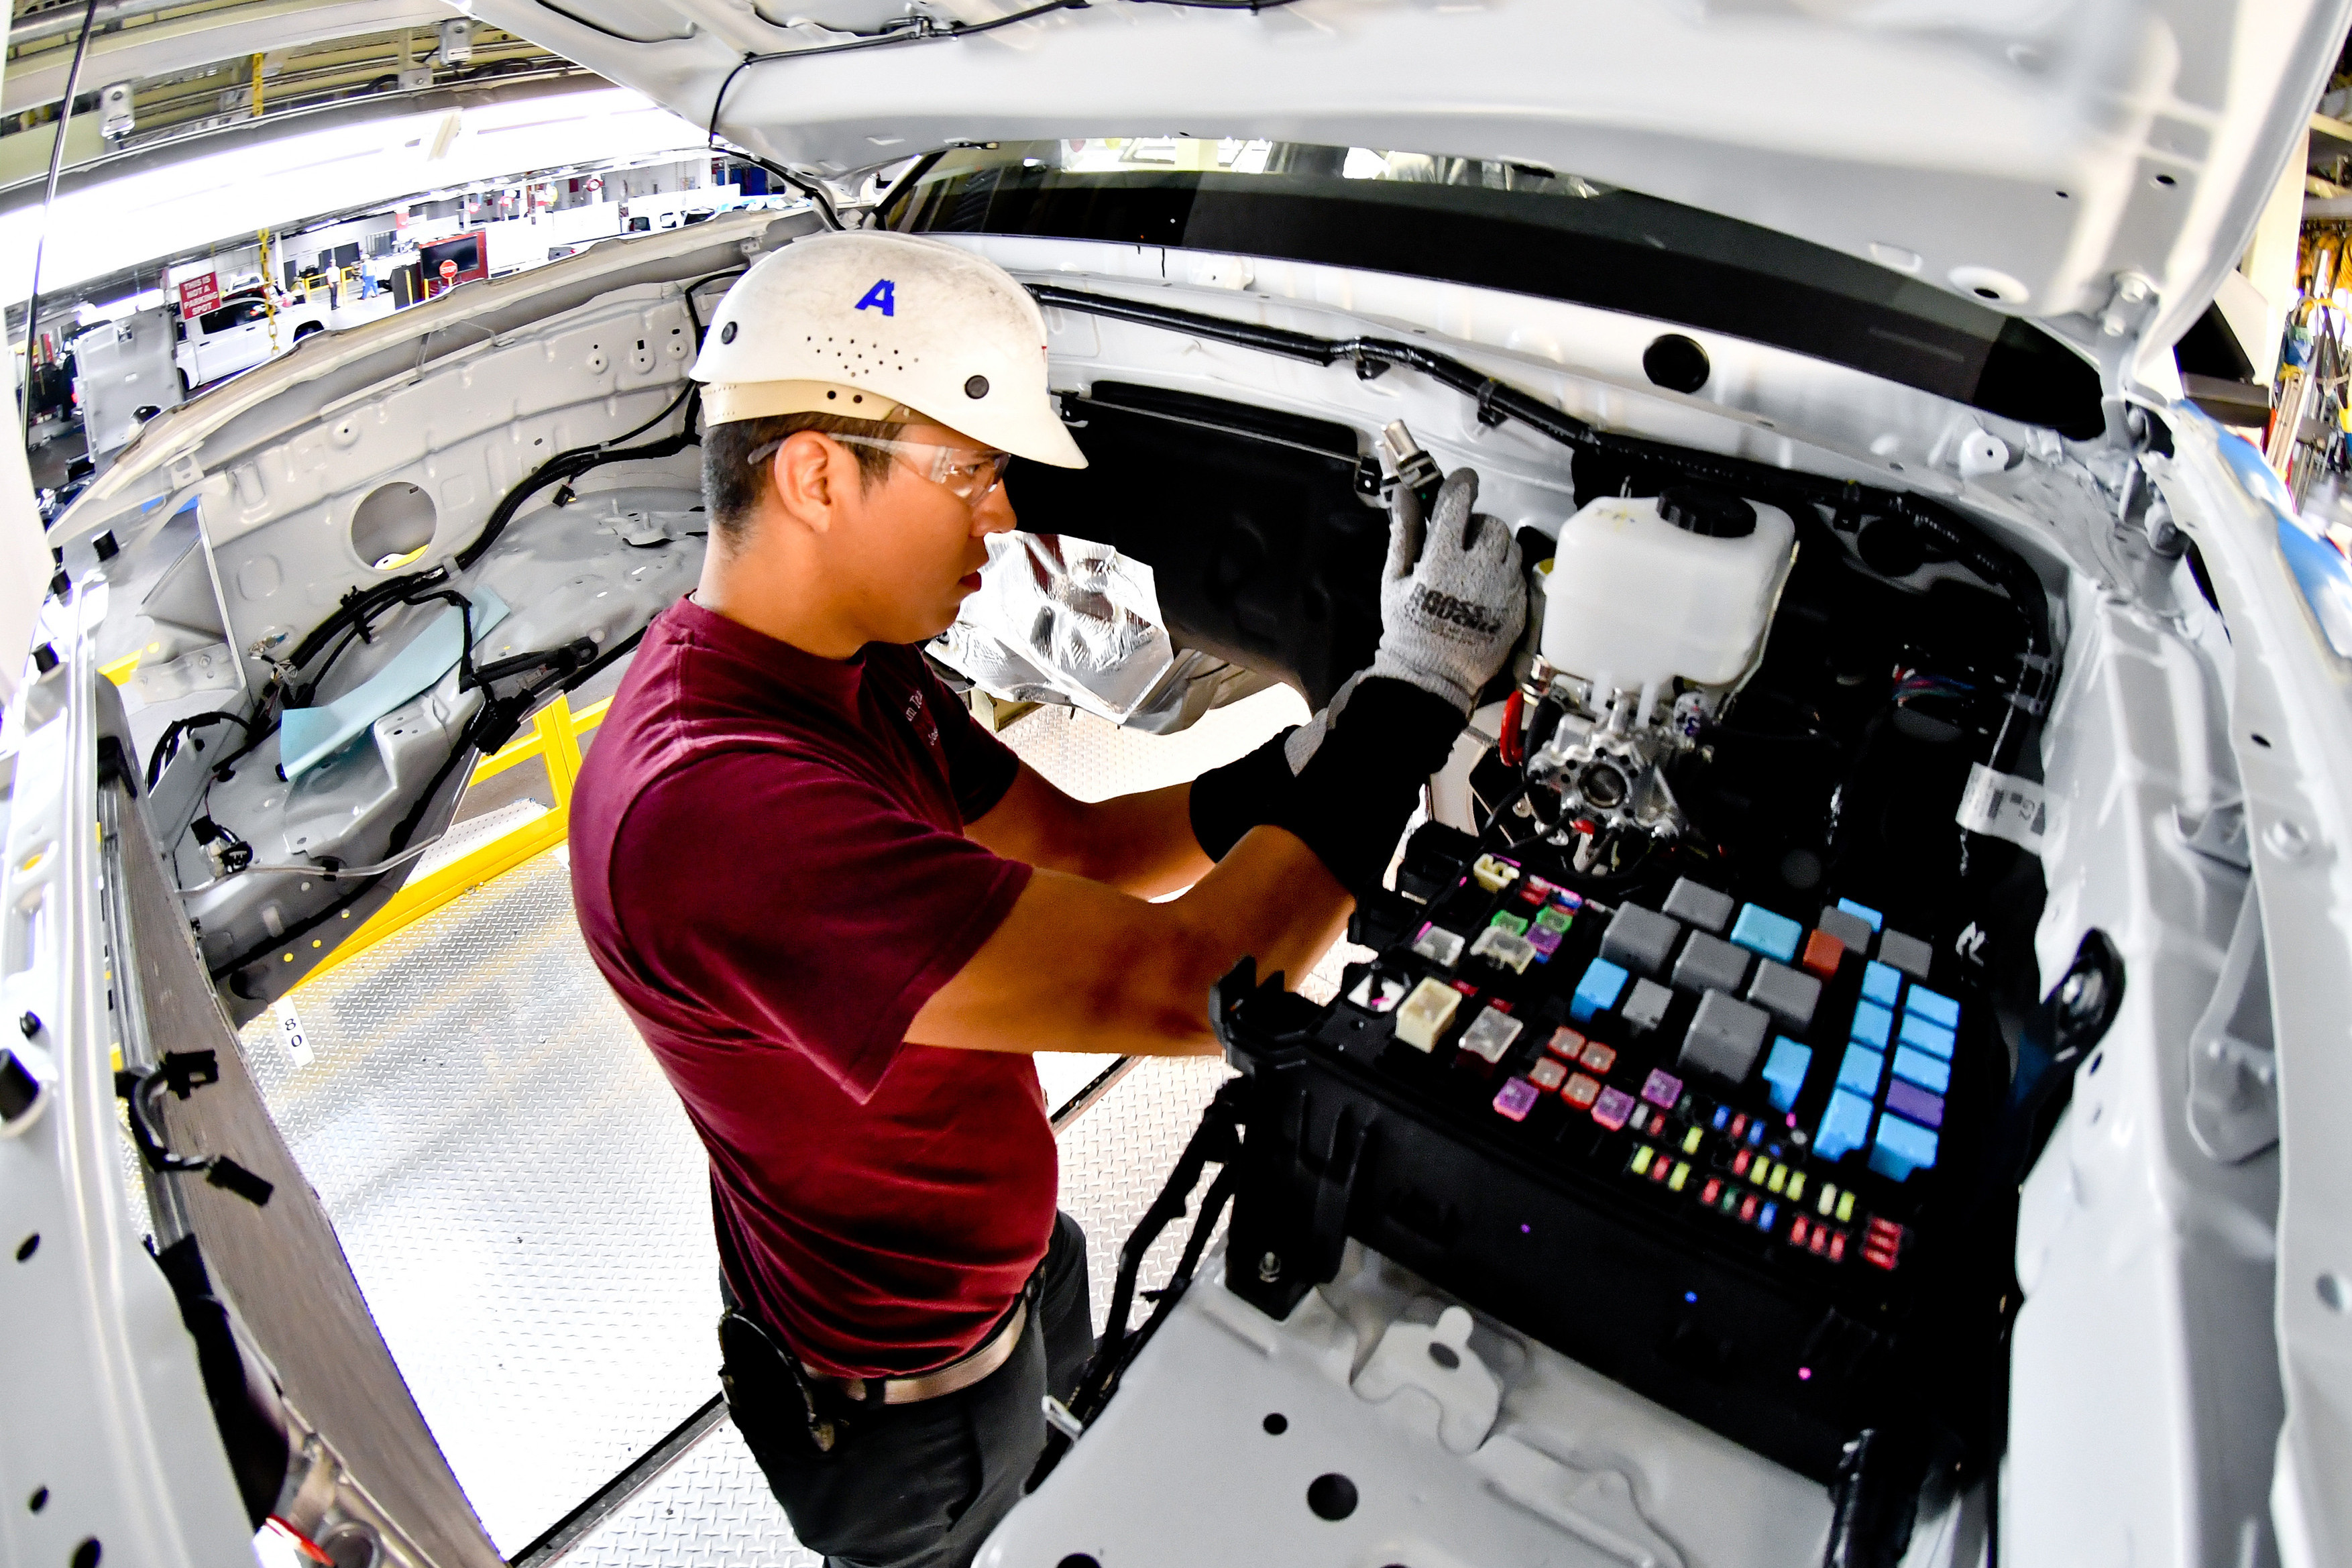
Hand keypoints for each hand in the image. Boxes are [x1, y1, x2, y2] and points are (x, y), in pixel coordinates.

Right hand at [1366, 468, 1524, 713]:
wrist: (1432, 676)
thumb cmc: (1408, 628)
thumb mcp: (1394, 579)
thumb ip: (1404, 532)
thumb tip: (1405, 493)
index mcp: (1442, 558)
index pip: (1459, 501)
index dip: (1462, 483)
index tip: (1464, 481)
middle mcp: (1478, 568)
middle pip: (1490, 523)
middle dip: (1477, 526)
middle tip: (1462, 542)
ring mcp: (1502, 588)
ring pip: (1510, 545)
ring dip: (1494, 547)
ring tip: (1475, 566)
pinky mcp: (1518, 606)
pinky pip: (1518, 572)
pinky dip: (1504, 572)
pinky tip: (1486, 588)